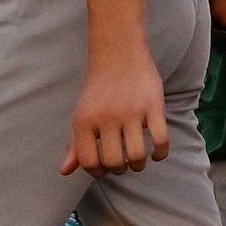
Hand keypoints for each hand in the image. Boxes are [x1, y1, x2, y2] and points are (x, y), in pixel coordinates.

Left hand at [61, 47, 169, 176]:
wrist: (118, 53)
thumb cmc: (98, 89)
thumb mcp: (81, 115)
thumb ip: (74, 144)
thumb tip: (65, 171)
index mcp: (84, 121)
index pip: (89, 162)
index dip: (98, 172)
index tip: (105, 170)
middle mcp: (106, 117)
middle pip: (114, 162)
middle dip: (120, 170)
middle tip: (123, 164)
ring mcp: (131, 112)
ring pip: (137, 155)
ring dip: (139, 165)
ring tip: (138, 161)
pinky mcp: (154, 106)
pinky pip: (161, 140)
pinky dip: (161, 153)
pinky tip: (157, 154)